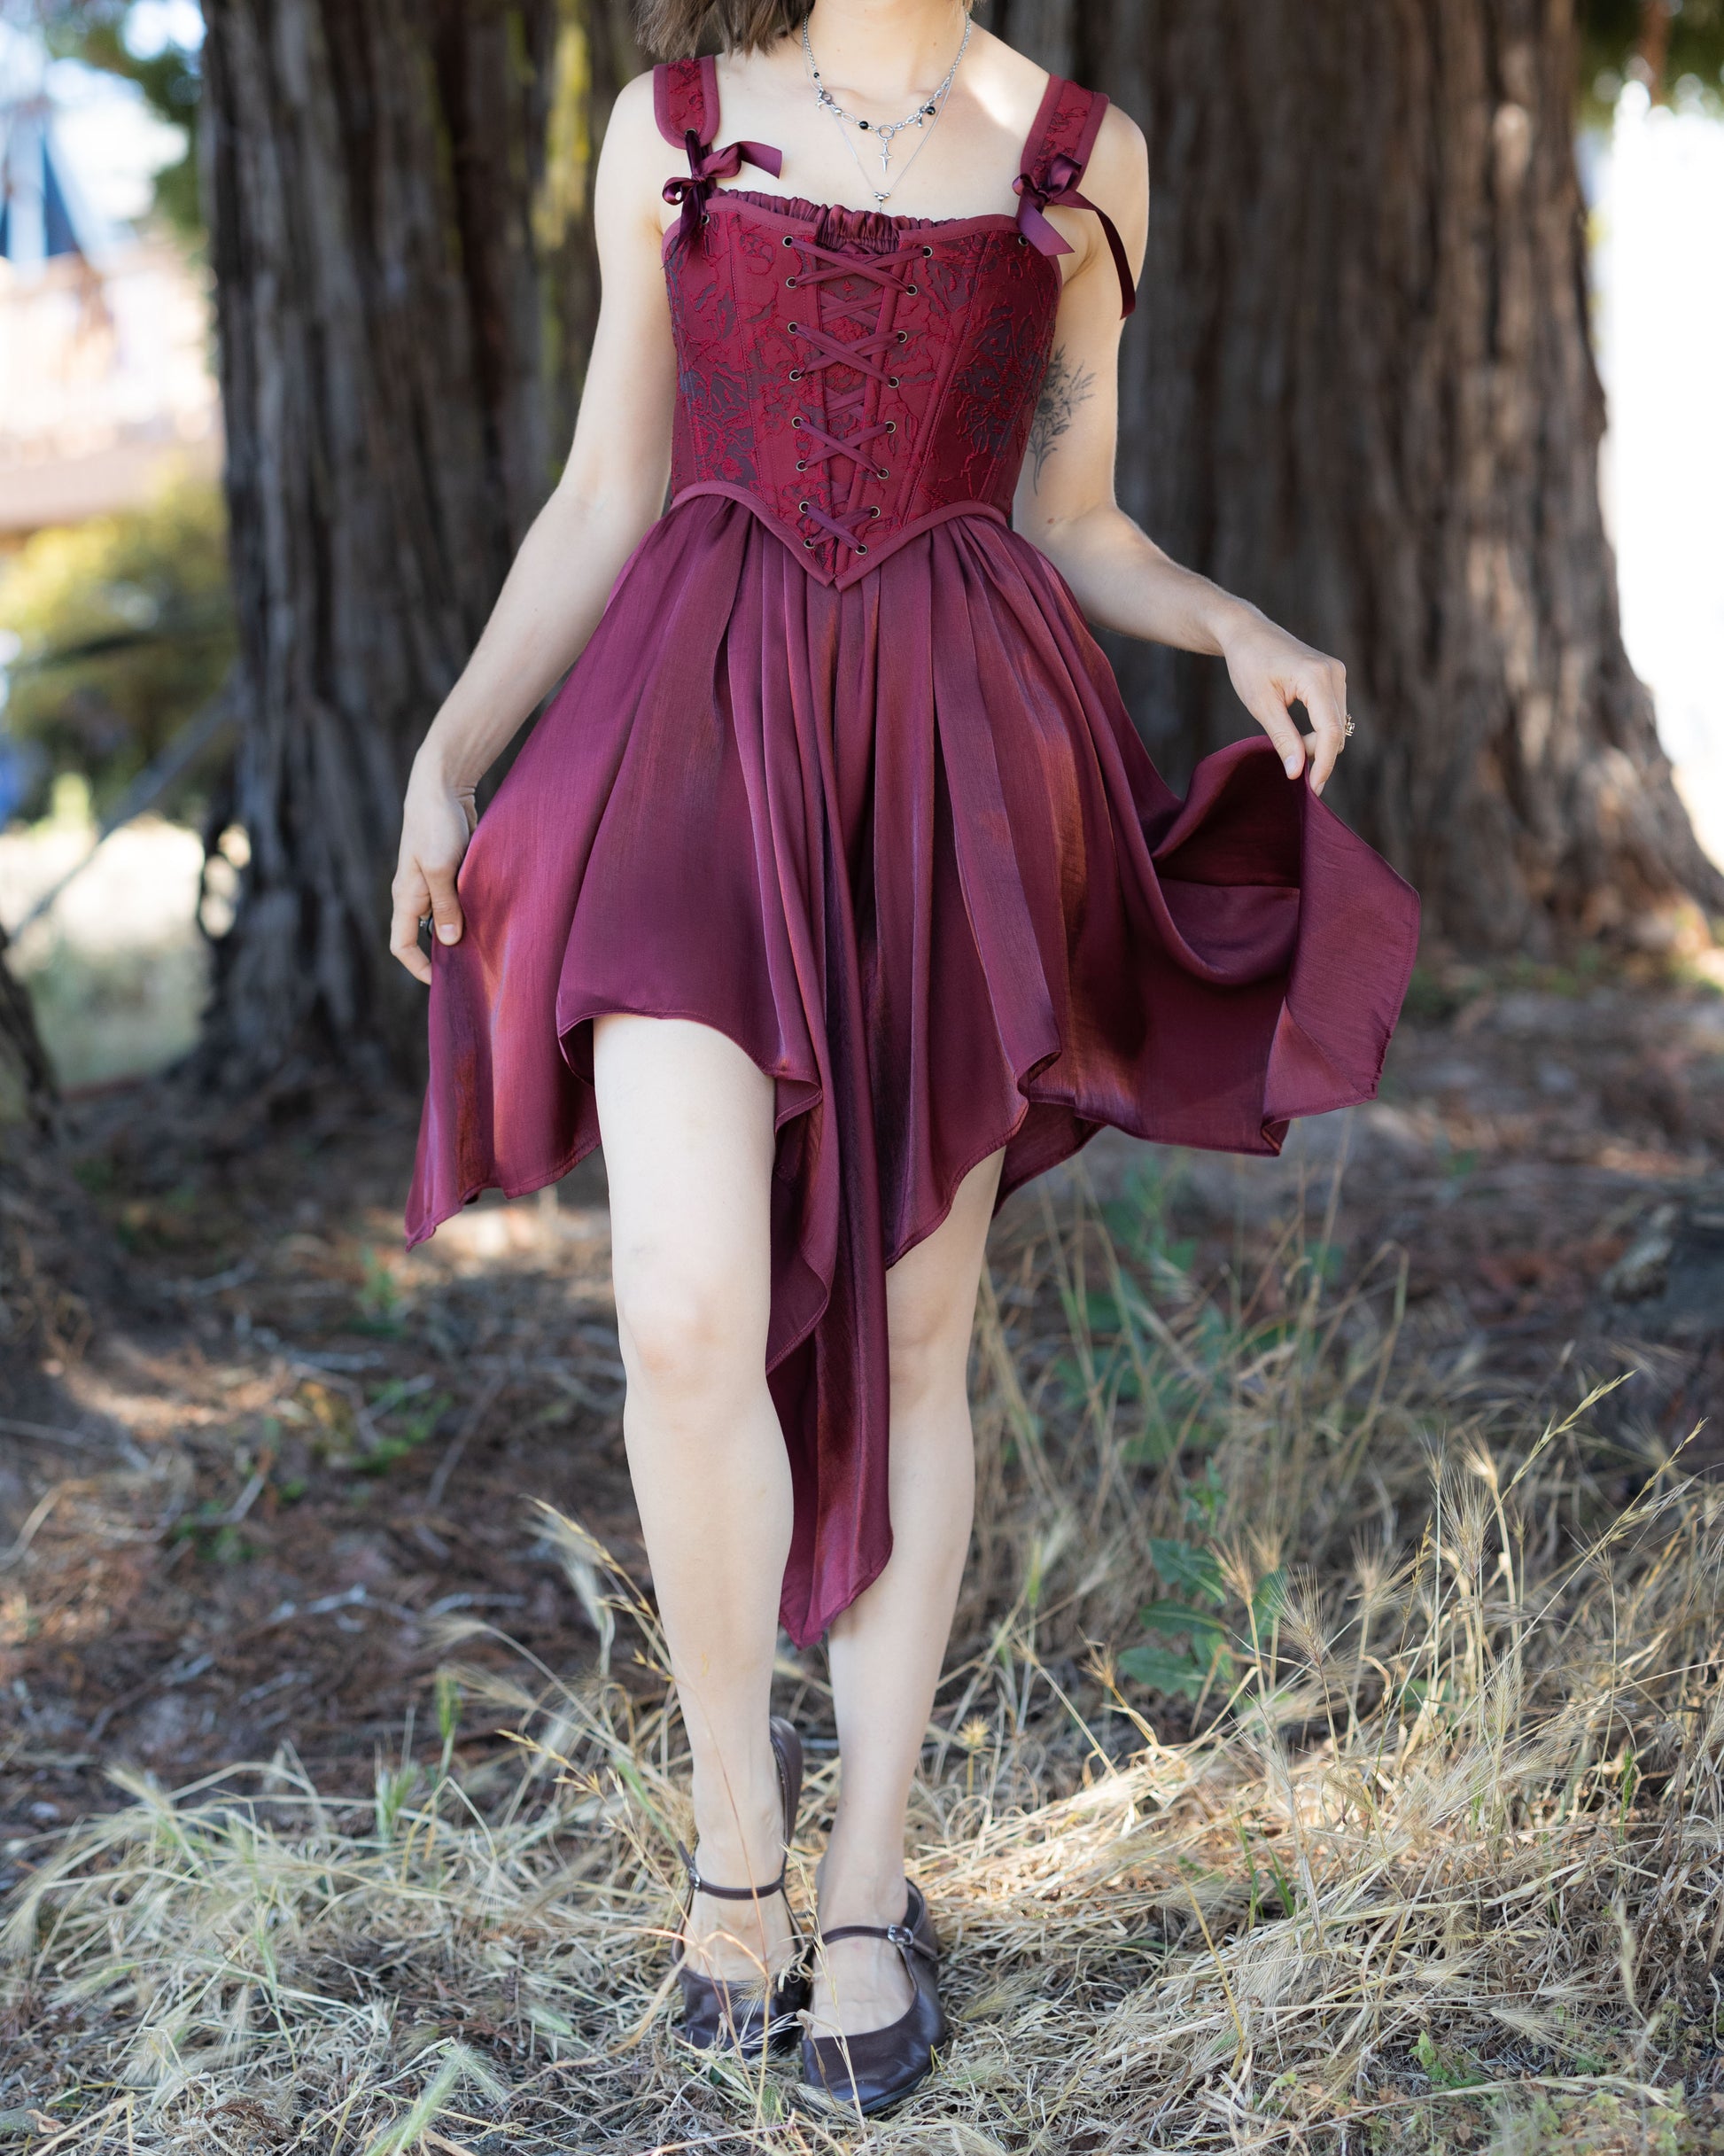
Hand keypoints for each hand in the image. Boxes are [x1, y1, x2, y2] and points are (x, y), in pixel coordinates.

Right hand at [390, 760, 479, 984]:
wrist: (442, 783)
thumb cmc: (435, 824)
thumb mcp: (440, 868)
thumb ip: (446, 905)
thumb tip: (450, 942)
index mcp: (406, 897)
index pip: (401, 944)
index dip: (418, 967)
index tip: (443, 981)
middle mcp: (418, 893)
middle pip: (428, 935)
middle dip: (449, 952)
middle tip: (478, 966)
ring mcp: (436, 881)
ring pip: (449, 917)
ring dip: (467, 929)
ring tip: (493, 943)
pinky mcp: (454, 869)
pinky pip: (463, 898)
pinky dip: (476, 908)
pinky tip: (498, 914)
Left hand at [1218, 608, 1350, 797]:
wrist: (1246, 633)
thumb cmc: (1248, 664)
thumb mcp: (1261, 705)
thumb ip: (1283, 738)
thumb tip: (1297, 772)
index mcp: (1316, 677)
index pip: (1330, 731)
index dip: (1324, 763)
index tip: (1312, 789)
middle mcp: (1334, 673)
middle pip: (1336, 730)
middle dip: (1317, 755)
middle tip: (1290, 767)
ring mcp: (1336, 673)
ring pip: (1337, 725)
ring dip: (1317, 743)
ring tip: (1289, 747)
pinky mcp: (1333, 676)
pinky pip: (1333, 714)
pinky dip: (1319, 730)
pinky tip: (1299, 736)